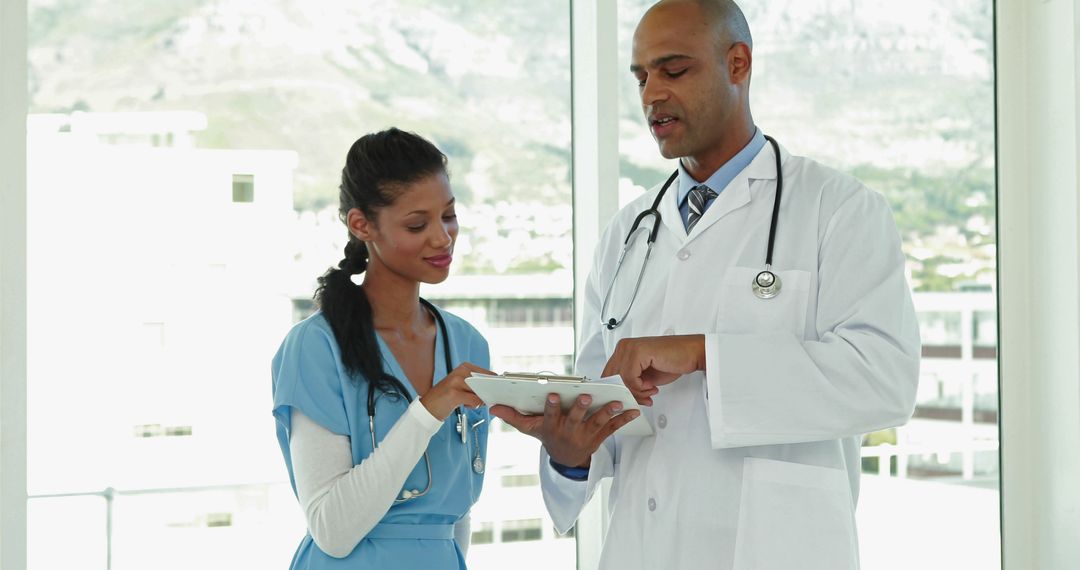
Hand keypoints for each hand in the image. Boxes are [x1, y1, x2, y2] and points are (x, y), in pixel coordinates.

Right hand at [419, 362, 492, 419]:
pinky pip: (475, 401)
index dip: (492, 385)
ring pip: (481, 392)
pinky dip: (474, 406)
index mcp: (464, 366)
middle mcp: (460, 371)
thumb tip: (494, 389)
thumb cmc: (448, 397)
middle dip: (487, 392)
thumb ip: (476, 384)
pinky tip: (465, 405)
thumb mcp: (462, 385)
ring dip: (479, 400)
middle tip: (482, 399)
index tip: (493, 392)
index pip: (487, 374)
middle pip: (485, 382)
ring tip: (468, 402)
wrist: (428, 407)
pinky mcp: (454, 393)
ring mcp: (456, 381)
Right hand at [490, 394, 639, 467]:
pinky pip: (613, 428)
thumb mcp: (529, 429)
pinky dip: (624, 419)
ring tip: (616, 402)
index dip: (552, 407)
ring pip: (597, 423)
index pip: (551, 417)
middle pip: (576, 419)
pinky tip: (634, 409)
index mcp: (552, 428)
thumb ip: (512, 417)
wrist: (566, 459)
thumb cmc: (547, 436)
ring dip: (607, 412)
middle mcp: (569, 432)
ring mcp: (586, 435)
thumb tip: (493, 407)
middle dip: (581, 408)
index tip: (554, 395)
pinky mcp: (600, 437)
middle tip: (586, 397)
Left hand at [601, 335, 704, 405]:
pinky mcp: (638, 352)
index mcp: (623, 349)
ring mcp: (629, 347)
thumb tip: (618, 395)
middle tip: (642, 398)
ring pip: (620, 379)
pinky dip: (641, 387)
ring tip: (649, 392)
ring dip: (636, 392)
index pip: (608, 374)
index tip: (632, 398)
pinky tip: (652, 386)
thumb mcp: (644, 376)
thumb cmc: (671, 362)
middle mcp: (624, 346)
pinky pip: (630, 378)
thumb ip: (629, 382)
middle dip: (627, 393)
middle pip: (612, 378)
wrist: (691, 354)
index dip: (619, 390)